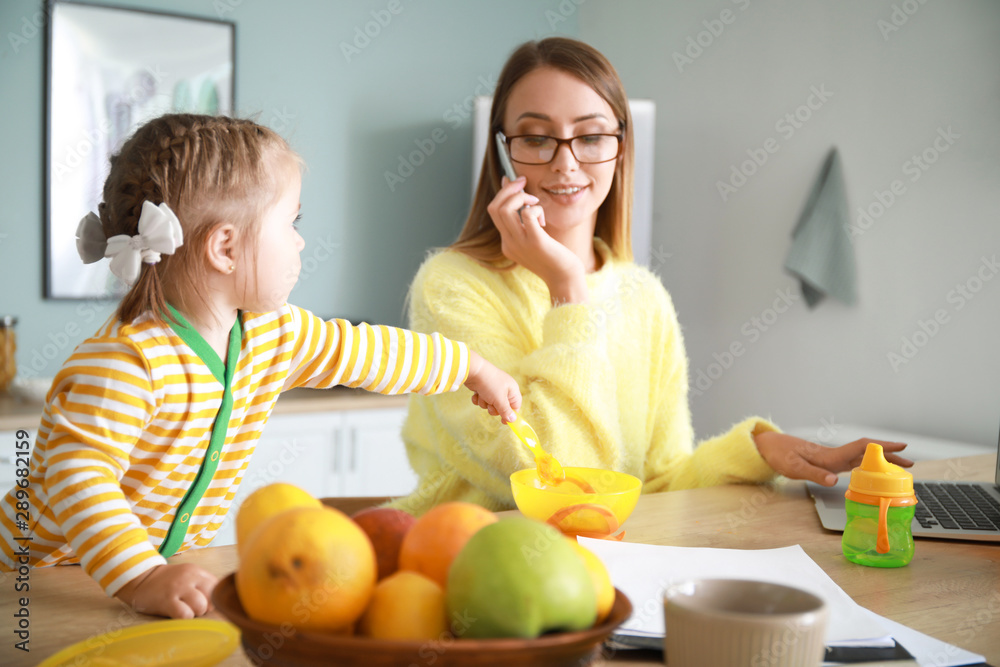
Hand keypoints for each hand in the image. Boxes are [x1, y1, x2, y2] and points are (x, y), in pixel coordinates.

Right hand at [114, 563, 217, 617]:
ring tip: (184, 610)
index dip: (211, 598)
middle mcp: (190, 577)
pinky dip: (183, 618)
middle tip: (193, 608)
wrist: (140, 578)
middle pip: (211, 598)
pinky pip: (185, 614)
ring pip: (200, 606)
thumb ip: (202, 584)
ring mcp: (178, 588)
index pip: (216, 587)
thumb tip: (215, 602)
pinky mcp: (167, 600)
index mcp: (196, 571)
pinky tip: (175, 613)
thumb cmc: (167, 581)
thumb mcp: (187, 576)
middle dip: (205, 607)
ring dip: (194, 613)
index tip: (202, 602)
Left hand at [465, 350, 521, 422]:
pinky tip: (477, 393)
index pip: (516, 406)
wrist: (473, 371)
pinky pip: (482, 400)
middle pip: (501, 407)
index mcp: (512, 390)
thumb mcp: (499, 399)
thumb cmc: (489, 383)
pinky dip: (478, 399)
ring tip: (483, 395)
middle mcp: (504, 389)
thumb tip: (513, 420)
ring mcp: (492, 389)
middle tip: (490, 404)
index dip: (510, 415)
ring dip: (484, 403)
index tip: (504, 422)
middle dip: (494, 408)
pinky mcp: (483, 389)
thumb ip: (506, 411)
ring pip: (490, 405)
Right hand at [487, 176, 588, 303]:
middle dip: (509, 189)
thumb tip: (520, 199)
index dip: (503, 192)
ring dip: (521, 197)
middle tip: (525, 184)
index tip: (517, 183)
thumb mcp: (534, 238)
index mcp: (507, 243)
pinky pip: (527, 215)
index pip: (494, 211)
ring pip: (505, 209)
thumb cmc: (554, 257)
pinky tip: (543, 218)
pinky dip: (535, 209)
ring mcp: (520, 243)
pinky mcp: (535, 242)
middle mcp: (509, 243)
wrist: (565, 279)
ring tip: (535, 202)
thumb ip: (524, 221)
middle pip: (495, 207)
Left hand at [753, 432, 912, 485]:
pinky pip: (853, 463)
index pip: (861, 447)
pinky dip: (867, 466)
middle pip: (867, 453)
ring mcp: (831, 458)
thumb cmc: (779, 455)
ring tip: (899, 469)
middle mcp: (834, 455)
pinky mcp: (827, 463)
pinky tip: (873, 473)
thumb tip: (835, 480)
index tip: (902, 446)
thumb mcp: (793, 467)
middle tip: (910, 462)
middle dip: (889, 456)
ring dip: (880, 462)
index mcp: (829, 455)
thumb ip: (814, 474)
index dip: (881, 446)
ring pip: (862, 458)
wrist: (767, 448)